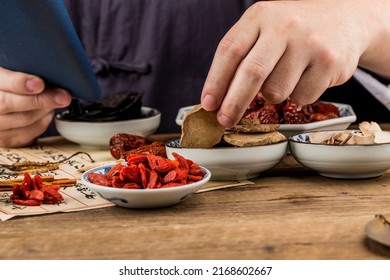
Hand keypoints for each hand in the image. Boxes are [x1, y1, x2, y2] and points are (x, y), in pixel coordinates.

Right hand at [0, 67, 71, 146]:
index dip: (19, 83)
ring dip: (46, 109)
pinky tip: (48, 112)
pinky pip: (29, 133)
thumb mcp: (12, 72)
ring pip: (23, 118)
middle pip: (9, 104)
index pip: (0, 81)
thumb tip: (47, 72)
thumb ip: (23, 69)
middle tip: (63, 96)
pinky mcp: (6, 140)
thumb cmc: (12, 85)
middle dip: (40, 99)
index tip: (39, 83)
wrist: (5, 104)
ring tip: (59, 100)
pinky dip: (43, 121)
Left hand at [201, 0, 383, 126]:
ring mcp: (309, 43)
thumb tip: (220, 97)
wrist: (346, 17)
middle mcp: (284, 26)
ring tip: (285, 76)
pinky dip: (298, 96)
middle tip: (225, 120)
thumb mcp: (265, 28)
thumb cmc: (295, 30)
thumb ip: (243, 54)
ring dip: (273, 95)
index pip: (230, 50)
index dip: (215, 81)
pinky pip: (301, 97)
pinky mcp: (330, 62)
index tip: (209, 104)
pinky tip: (306, 77)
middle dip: (234, 103)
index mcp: (260, 16)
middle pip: (251, 73)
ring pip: (276, 91)